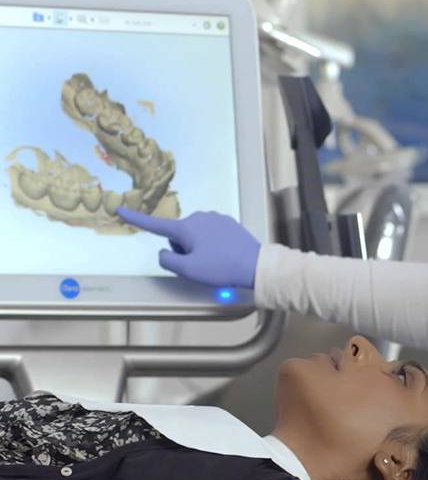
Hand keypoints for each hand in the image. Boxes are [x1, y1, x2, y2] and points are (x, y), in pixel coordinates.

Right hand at [116, 207, 260, 287]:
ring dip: (198, 247)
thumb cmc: (220, 267)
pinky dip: (211, 244)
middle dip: (182, 249)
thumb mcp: (188, 270)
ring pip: (195, 234)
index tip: (120, 210)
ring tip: (214, 260)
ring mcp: (215, 218)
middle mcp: (199, 217)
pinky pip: (210, 233)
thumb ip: (167, 261)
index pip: (155, 225)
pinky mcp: (228, 222)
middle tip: (199, 263)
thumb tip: (163, 252)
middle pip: (178, 235)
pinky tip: (223, 253)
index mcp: (186, 227)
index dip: (136, 219)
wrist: (254, 264)